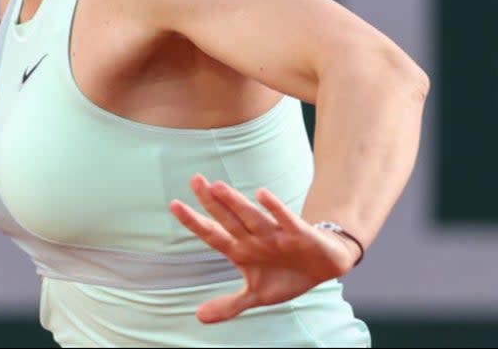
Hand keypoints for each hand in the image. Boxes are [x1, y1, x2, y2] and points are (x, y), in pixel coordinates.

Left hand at [168, 175, 358, 322]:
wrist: (324, 266)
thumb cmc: (286, 274)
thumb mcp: (256, 295)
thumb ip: (229, 305)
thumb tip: (198, 317)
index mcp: (241, 250)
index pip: (213, 234)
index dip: (194, 222)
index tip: (174, 205)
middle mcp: (254, 238)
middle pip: (229, 219)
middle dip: (212, 202)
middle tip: (195, 180)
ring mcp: (275, 234)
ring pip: (251, 217)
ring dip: (235, 203)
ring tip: (217, 187)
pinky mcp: (299, 234)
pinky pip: (285, 220)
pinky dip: (275, 208)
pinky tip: (261, 194)